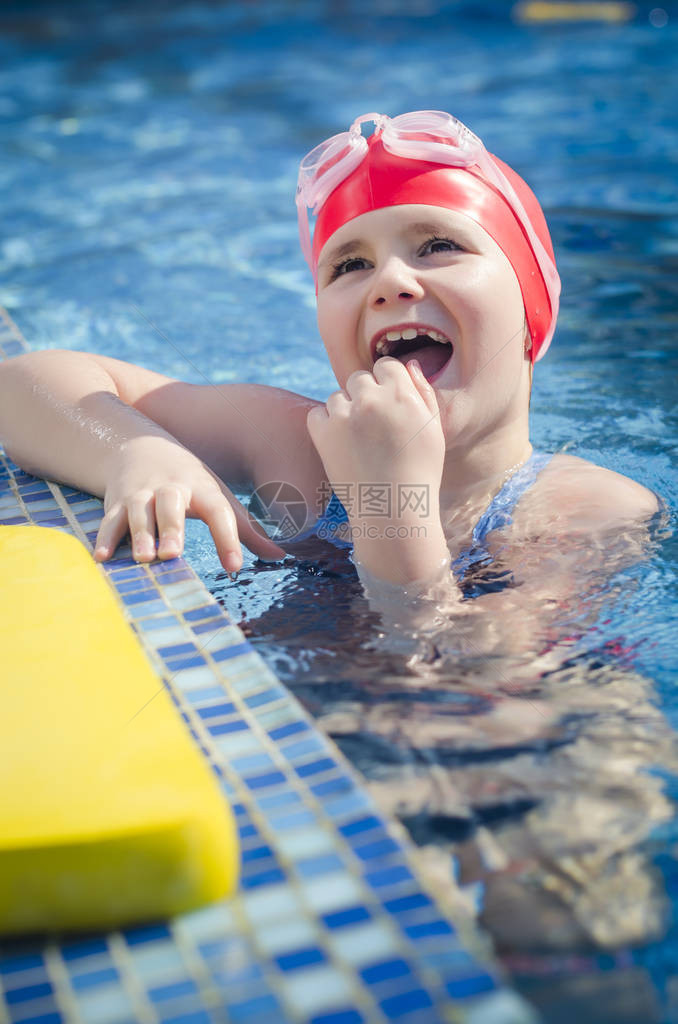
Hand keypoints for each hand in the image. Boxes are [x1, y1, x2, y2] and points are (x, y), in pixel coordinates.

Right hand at [93, 436, 284, 570]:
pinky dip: (105, 538)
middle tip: (173, 553)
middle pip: (171, 506)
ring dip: (140, 534)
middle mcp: (170, 489)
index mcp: (202, 489)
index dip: (228, 538)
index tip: (234, 566)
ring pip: (139, 513)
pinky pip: (109, 520)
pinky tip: (103, 558)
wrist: (139, 447)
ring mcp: (141, 494)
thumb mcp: (219, 498)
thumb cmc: (189, 482)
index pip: (219, 511)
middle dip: (171, 529)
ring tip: (144, 558)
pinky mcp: (116, 502)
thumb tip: (280, 555)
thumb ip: (246, 530)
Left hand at [306, 358, 448, 584]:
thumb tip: (409, 365)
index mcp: (402, 393)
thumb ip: (423, 392)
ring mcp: (345, 415)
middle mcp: (372, 399)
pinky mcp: (324, 433)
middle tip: (373, 428)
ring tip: (359, 441)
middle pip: (359, 379)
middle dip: (364, 396)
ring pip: (337, 397)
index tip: (387, 405)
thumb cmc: (420, 473)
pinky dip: (325, 426)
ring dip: (345, 411)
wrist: (393, 511)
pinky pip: (317, 414)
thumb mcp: (434, 430)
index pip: (386, 366)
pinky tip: (341, 446)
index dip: (386, 383)